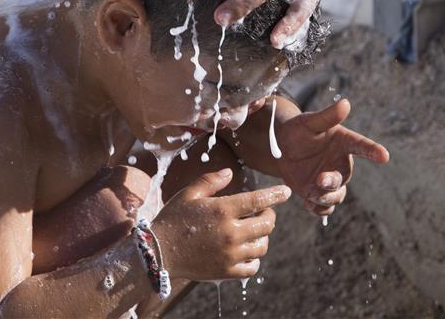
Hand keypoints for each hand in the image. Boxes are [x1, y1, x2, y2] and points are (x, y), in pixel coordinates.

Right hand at [153, 169, 289, 280]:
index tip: (286, 192)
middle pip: (266, 225)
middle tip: (264, 213)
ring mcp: (230, 254)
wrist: (158, 252)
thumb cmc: (173, 219)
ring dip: (262, 236)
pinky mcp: (226, 271)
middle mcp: (230, 233)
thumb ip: (211, 181)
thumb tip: (230, 173)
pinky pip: (252, 267)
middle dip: (270, 216)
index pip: (258, 201)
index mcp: (222, 210)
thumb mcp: (189, 194)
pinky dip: (255, 259)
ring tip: (254, 231)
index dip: (275, 195)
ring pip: (262, 245)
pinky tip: (248, 251)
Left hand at [274, 98, 388, 215]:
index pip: (362, 146)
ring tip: (311, 195)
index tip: (385, 156)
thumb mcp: (309, 122)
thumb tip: (346, 103)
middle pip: (343, 178)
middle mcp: (340, 163)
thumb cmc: (298, 130)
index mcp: (343, 143)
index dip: (373, 150)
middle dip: (333, 182)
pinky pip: (324, 208)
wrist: (281, 147)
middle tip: (320, 180)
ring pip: (336, 196)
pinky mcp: (318, 193)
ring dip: (326, 198)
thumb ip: (327, 116)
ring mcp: (330, 180)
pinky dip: (319, 209)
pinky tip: (309, 204)